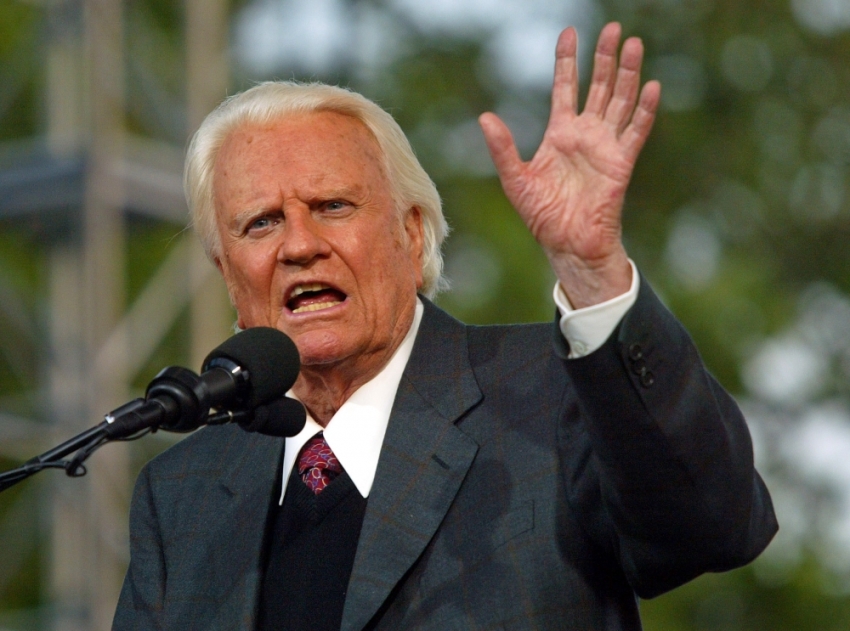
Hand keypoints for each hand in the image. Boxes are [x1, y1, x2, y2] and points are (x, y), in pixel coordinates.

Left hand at [479, 22, 659, 307]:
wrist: (567, 244)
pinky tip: (651, 86)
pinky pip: (635, 132)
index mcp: (560, 134)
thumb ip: (503, 148)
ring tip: (634, 44)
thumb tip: (485, 117)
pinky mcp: (621, 163)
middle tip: (613, 28)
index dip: (567, 61)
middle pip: (598, 87)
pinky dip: (644, 110)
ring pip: (620, 101)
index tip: (570, 32)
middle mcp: (585, 135)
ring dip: (628, 74)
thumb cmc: (542, 215)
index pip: (565, 87)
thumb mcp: (515, 179)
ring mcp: (605, 146)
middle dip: (605, 58)